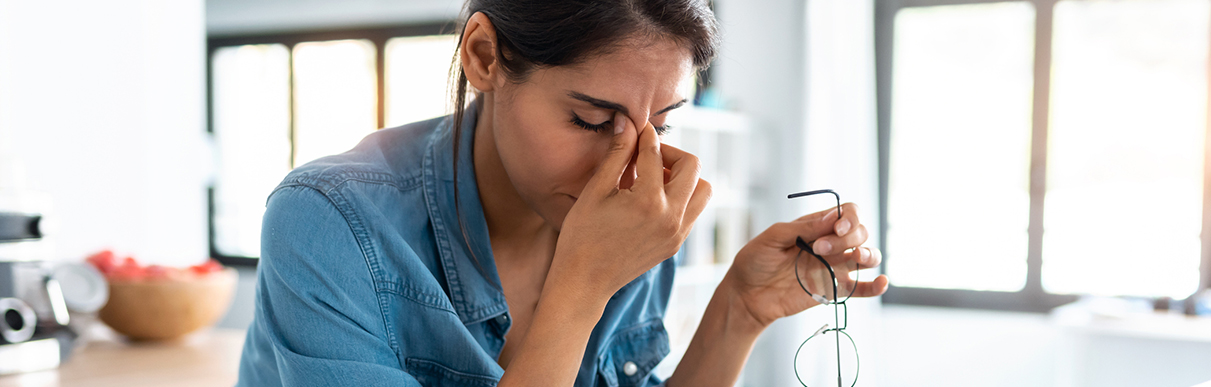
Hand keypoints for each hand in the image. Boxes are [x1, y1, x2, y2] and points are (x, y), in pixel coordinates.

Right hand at [550, 112, 711, 303]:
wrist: (584, 282)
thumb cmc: (581, 236)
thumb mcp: (596, 190)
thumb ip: (617, 154)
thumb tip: (627, 121)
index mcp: (649, 201)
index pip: (655, 153)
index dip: (644, 135)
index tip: (636, 127)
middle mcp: (671, 217)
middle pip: (693, 166)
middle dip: (671, 153)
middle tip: (647, 155)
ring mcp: (677, 234)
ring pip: (702, 190)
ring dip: (684, 177)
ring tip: (654, 178)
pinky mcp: (676, 244)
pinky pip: (693, 211)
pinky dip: (681, 197)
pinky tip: (653, 197)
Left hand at [724, 203, 888, 326]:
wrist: (747, 295)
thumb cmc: (755, 262)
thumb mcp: (772, 238)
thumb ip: (803, 228)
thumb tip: (832, 218)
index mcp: (816, 226)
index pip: (847, 213)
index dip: (849, 218)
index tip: (836, 228)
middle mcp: (830, 244)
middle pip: (860, 232)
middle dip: (847, 237)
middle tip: (819, 249)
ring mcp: (835, 267)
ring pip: (867, 256)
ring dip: (869, 254)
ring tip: (856, 257)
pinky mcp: (834, 290)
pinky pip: (862, 288)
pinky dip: (876, 285)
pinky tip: (881, 282)